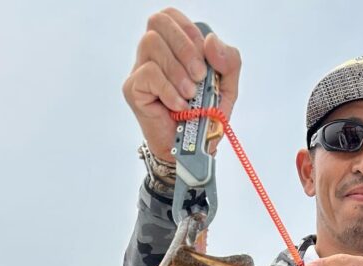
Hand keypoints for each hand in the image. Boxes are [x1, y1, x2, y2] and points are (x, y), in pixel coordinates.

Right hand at [122, 8, 240, 162]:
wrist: (192, 151)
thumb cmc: (204, 117)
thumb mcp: (227, 88)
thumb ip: (229, 61)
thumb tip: (211, 42)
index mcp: (173, 46)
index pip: (172, 16)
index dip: (190, 32)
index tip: (205, 60)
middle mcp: (153, 53)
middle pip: (158, 22)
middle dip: (184, 46)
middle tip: (199, 76)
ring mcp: (140, 70)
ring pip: (151, 44)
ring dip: (177, 71)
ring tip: (190, 96)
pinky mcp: (133, 90)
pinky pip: (148, 74)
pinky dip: (169, 90)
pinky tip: (179, 106)